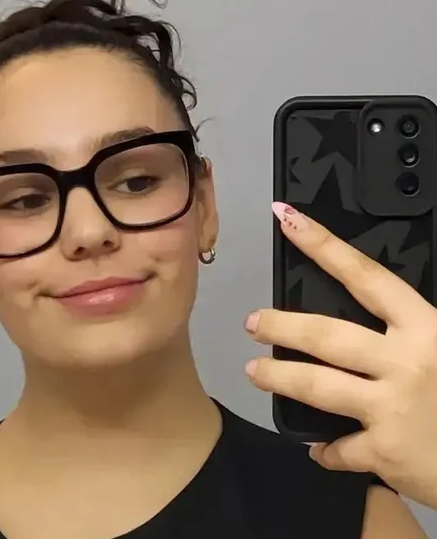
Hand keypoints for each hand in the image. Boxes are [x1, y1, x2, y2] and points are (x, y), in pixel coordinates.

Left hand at [244, 201, 436, 508]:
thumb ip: (409, 327)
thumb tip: (369, 315)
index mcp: (425, 327)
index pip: (365, 275)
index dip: (323, 245)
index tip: (287, 219)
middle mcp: (406, 361)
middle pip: (326, 334)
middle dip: (281, 326)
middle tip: (252, 323)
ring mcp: (393, 406)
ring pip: (317, 385)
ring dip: (279, 378)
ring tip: (254, 371)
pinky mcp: (387, 451)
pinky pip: (342, 448)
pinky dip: (328, 451)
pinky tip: (318, 449)